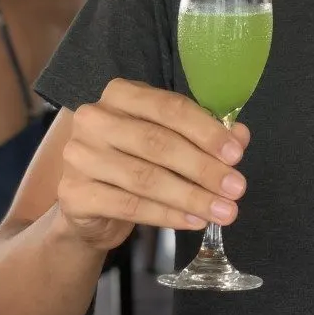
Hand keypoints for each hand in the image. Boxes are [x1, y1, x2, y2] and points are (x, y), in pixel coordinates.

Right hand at [56, 79, 250, 250]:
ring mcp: (79, 156)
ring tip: (224, 211)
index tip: (236, 155)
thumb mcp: (172, 138)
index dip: (207, 132)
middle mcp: (95, 118)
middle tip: (237, 189)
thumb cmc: (137, 158)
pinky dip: (168, 215)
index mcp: (122, 94)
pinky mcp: (73, 193)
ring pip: (146, 178)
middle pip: (159, 144)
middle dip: (204, 169)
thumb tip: (240, 137)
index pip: (171, 108)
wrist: (91, 201)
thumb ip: (206, 134)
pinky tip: (194, 221)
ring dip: (192, 197)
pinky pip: (129, 205)